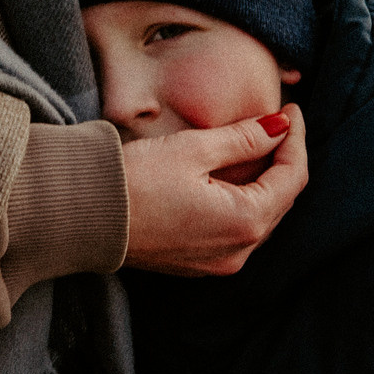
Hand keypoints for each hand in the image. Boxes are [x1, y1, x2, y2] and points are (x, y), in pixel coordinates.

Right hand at [121, 107, 306, 276]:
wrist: (78, 218)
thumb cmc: (132, 181)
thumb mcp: (194, 149)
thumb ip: (244, 138)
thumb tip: (279, 126)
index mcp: (245, 222)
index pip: (292, 177)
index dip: (295, 138)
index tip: (291, 108)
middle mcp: (239, 252)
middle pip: (280, 199)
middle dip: (283, 159)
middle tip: (279, 122)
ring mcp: (219, 263)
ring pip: (260, 217)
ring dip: (265, 181)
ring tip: (259, 144)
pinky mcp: (199, 264)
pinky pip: (236, 230)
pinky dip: (243, 201)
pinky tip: (234, 176)